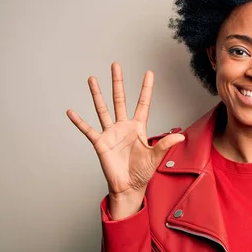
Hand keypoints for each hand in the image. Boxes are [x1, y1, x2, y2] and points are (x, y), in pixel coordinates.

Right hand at [66, 62, 184, 219]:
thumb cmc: (142, 172)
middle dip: (118, 82)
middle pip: (120, 99)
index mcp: (139, 127)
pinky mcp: (100, 143)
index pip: (143, 103)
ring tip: (92, 79)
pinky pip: (88, 130)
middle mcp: (123, 126)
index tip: (149, 73)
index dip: (146, 88)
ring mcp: (111, 133)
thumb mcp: (155, 157)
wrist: (129, 187)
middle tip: (115, 65)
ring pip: (103, 109)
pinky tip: (71, 112)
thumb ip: (165, 144)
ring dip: (97, 94)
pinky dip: (79, 121)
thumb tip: (180, 136)